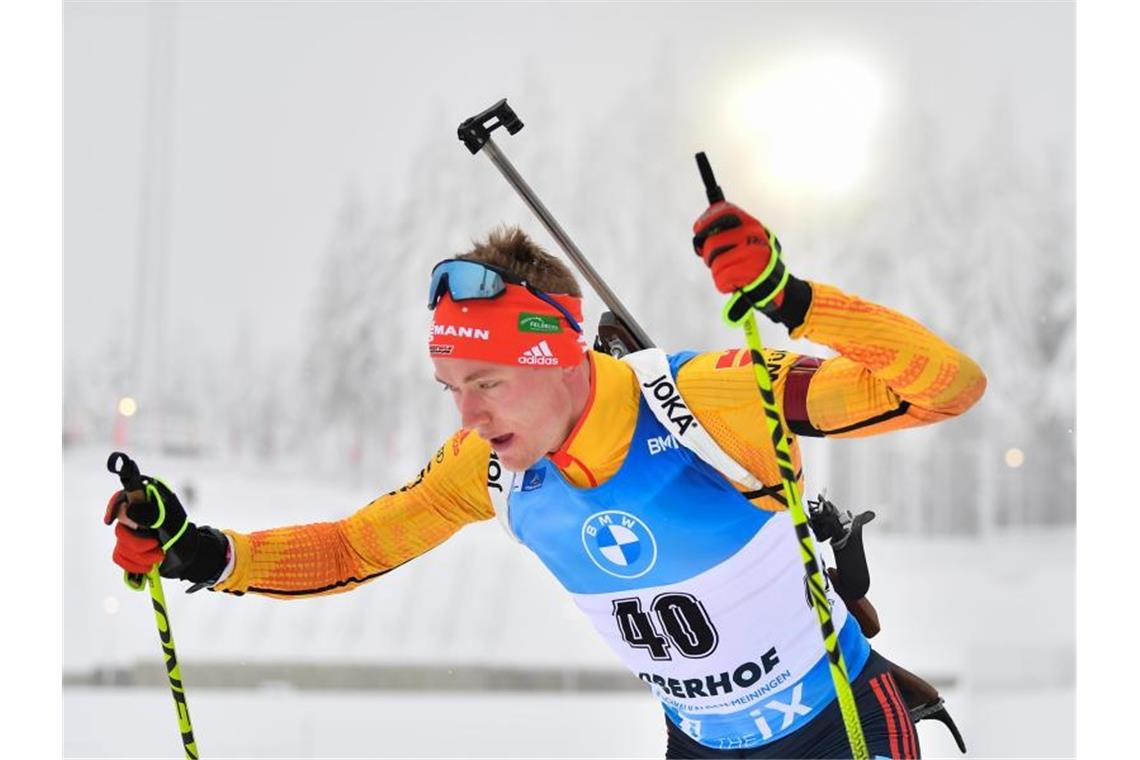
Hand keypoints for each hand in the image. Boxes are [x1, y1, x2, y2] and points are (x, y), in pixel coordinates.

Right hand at [104, 479, 227, 583]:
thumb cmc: (182, 534)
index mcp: (146, 503)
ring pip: (121, 546)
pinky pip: (120, 557)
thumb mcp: (171, 522)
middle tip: (156, 544)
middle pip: (121, 529)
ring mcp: (131, 533)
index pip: (123, 498)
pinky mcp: (129, 549)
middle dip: (138, 543)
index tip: (110, 520)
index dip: (114, 507)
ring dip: (141, 556)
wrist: (188, 556)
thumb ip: (152, 514)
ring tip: (159, 555)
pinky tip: (148, 565)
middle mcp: (136, 517)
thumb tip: (129, 510)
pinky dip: (134, 565)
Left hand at [692, 201, 789, 322]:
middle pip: (712, 243)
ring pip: (715, 263)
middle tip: (716, 260)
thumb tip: (698, 229)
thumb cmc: (753, 261)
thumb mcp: (746, 238)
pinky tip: (734, 282)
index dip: (707, 221)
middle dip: (709, 255)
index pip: (724, 212)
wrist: (773, 284)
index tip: (698, 230)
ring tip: (731, 272)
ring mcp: (749, 253)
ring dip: (717, 271)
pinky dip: (723, 284)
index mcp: (751, 224)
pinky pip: (720, 278)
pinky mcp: (745, 272)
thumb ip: (726, 231)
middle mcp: (751, 236)